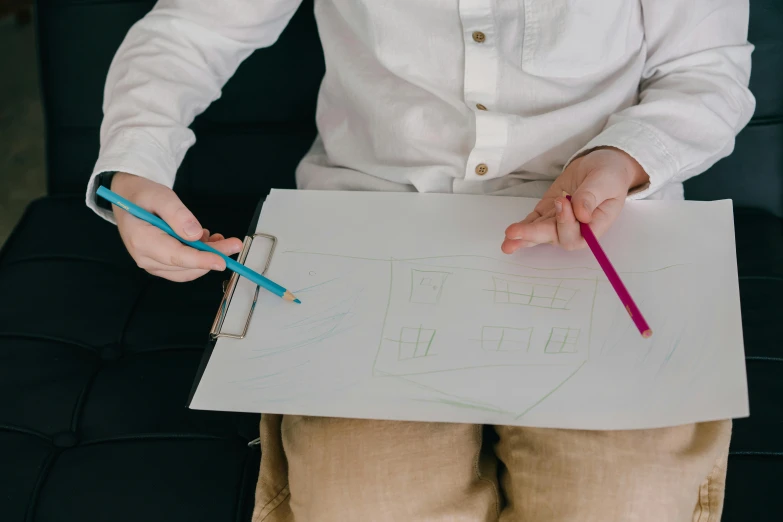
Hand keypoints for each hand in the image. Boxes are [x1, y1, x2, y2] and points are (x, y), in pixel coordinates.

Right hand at [111, 172, 242, 281]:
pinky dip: (200, 258)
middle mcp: (144, 257)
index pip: (176, 256)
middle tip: (234, 243)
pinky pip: (184, 268)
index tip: (222, 261)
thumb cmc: (142, 195)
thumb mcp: (160, 195)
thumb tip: (195, 234)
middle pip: (186, 265)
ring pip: (187, 270)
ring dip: (207, 257)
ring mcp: (152, 263)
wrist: (129, 199)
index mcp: (141, 239)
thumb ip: (177, 214)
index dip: (201, 260)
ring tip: (218, 238)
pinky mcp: (160, 265)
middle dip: (213, 256)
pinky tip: (206, 241)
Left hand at [502, 147, 648, 252]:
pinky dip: (522, 227)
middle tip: (514, 232)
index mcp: (595, 225)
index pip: (578, 236)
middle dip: (533, 234)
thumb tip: (581, 213)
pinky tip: (509, 235)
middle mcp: (577, 229)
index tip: (563, 201)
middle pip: (554, 237)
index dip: (566, 224)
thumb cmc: (608, 175)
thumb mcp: (605, 180)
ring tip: (507, 242)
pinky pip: (533, 223)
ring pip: (540, 233)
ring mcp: (559, 222)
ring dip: (523, 236)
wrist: (600, 166)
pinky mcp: (547, 213)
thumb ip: (592, 196)